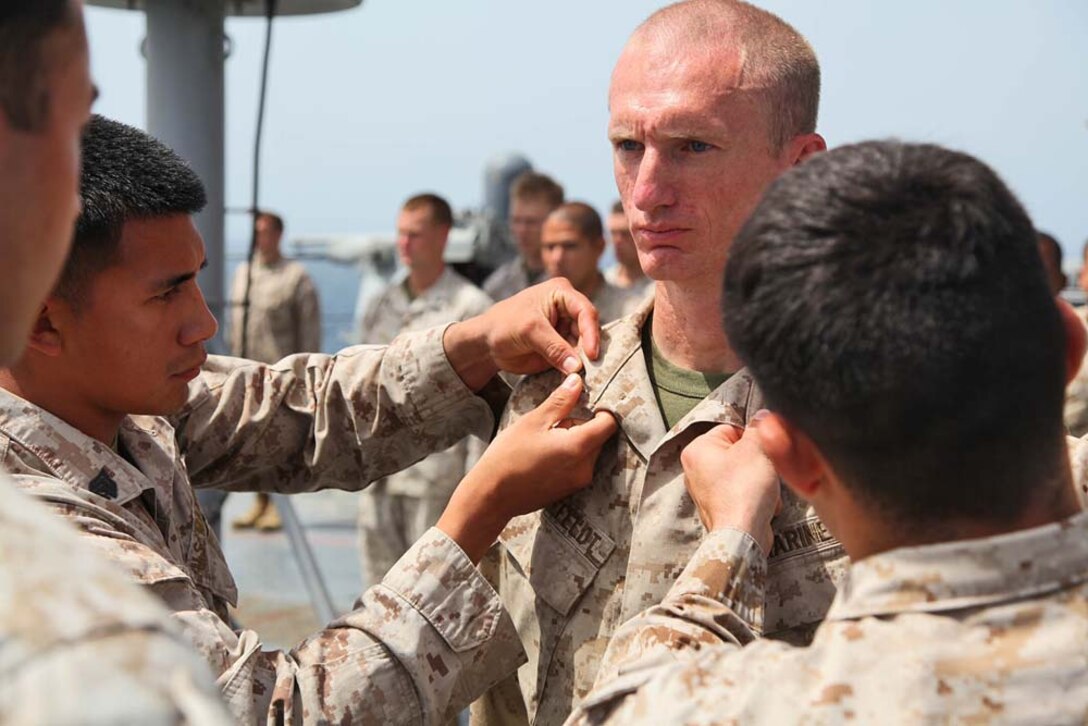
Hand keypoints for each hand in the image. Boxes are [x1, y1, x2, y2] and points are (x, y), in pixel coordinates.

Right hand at [437, 374, 616, 561]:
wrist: (491, 496)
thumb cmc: (508, 456)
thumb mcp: (534, 421)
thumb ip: (561, 401)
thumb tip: (577, 380)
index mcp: (578, 447)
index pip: (609, 423)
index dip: (603, 408)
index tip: (588, 400)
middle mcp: (585, 467)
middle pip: (600, 437)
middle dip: (584, 424)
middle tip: (556, 420)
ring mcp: (578, 481)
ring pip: (589, 450)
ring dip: (576, 439)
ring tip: (547, 438)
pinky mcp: (570, 489)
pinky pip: (579, 464)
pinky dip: (570, 454)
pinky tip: (545, 453)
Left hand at [443, 278, 600, 390]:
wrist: (487, 344)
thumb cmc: (504, 325)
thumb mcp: (529, 331)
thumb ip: (554, 347)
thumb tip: (577, 367)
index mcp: (561, 293)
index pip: (585, 311)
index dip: (591, 333)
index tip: (592, 354)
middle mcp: (568, 309)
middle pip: (589, 329)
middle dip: (590, 348)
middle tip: (591, 368)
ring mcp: (567, 328)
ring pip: (585, 345)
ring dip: (585, 361)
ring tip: (585, 374)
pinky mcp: (563, 347)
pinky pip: (576, 358)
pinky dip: (577, 367)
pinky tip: (577, 377)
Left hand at [680, 420, 780, 553]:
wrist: (743, 534)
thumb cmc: (744, 491)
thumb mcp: (757, 449)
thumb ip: (759, 428)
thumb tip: (761, 417)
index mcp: (697, 449)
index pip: (731, 429)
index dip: (753, 439)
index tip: (763, 449)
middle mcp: (695, 468)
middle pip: (738, 452)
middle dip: (758, 462)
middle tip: (765, 470)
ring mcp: (705, 489)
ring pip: (744, 473)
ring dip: (760, 480)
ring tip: (764, 489)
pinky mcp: (718, 506)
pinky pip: (743, 492)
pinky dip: (755, 496)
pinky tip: (763, 504)